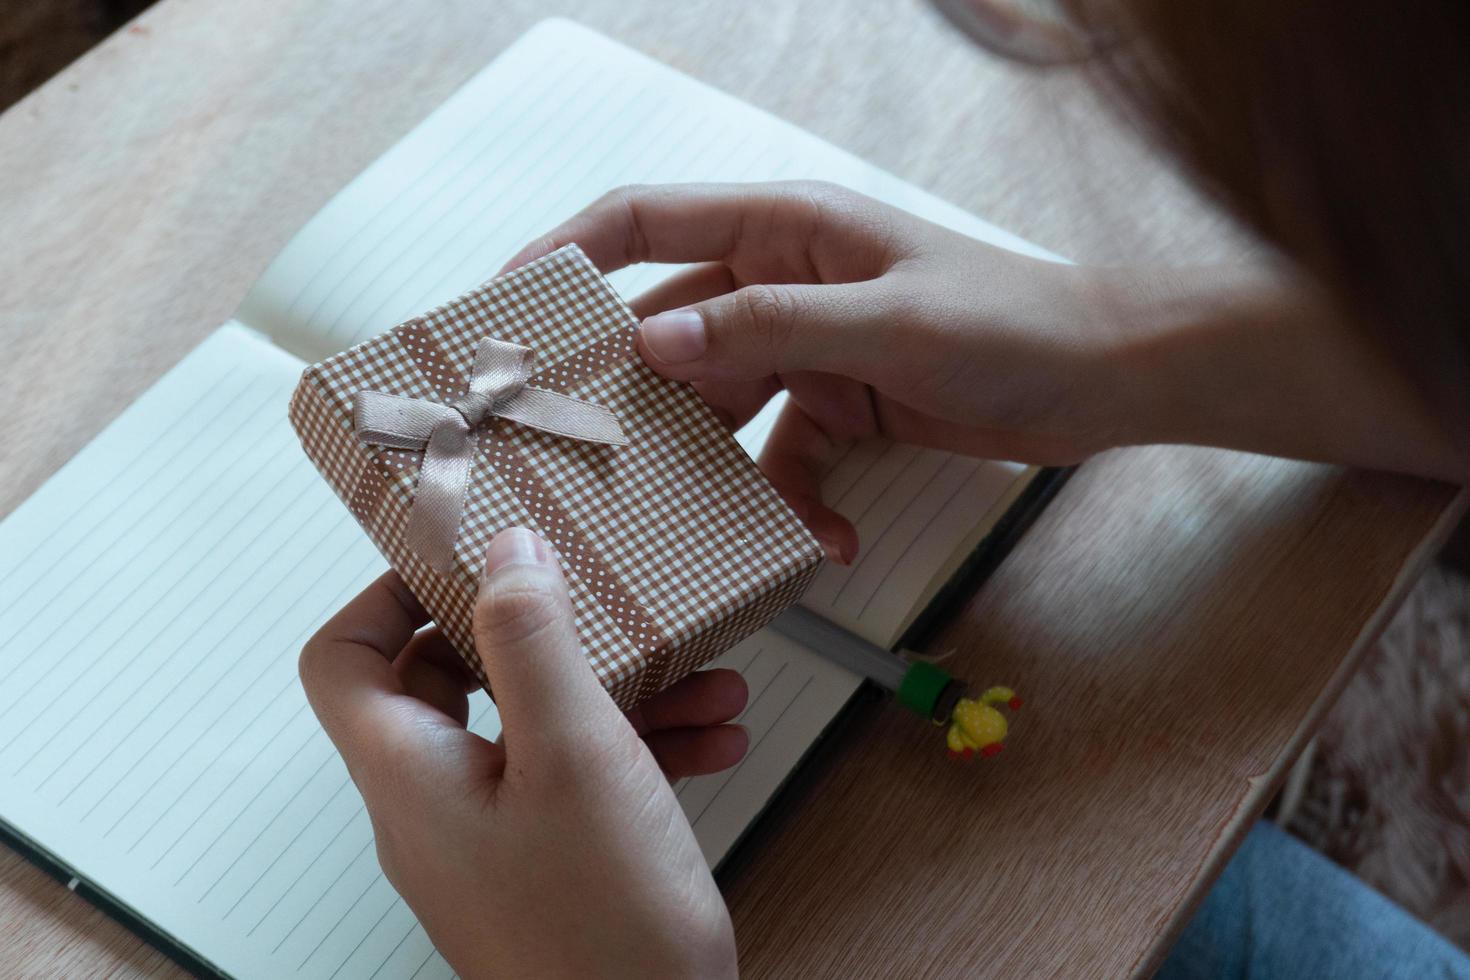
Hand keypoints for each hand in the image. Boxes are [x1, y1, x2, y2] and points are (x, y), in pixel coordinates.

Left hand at [299, 528, 740, 977]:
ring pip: (534, 727)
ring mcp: (494, 837)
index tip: (463, 558)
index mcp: (412, 774)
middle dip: (542, 635)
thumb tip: (503, 552)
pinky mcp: (548, 861)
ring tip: (703, 681)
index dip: (388, 595)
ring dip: (617, 692)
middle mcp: (438, 805)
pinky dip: (639, 747)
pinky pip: (577, 778)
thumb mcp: (576, 755)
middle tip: (596, 604)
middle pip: (453, 681)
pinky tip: (714, 739)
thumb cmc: (603, 930)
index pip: (345, 661)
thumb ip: (532, 643)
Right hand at [503, 180, 1123, 561]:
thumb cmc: (1010, 322)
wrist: (1108, 377)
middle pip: (673, 331)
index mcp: (784, 229)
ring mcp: (810, 349)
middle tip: (575, 450)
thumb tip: (652, 346)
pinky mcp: (842, 407)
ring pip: (722, 406)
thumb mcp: (883, 323)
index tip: (506, 303)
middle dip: (629, 388)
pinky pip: (786, 458)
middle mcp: (783, 283)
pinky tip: (819, 540)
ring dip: (710, 464)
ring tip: (686, 518)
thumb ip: (768, 330)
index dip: (570, 253)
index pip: (648, 221)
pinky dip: (794, 501)